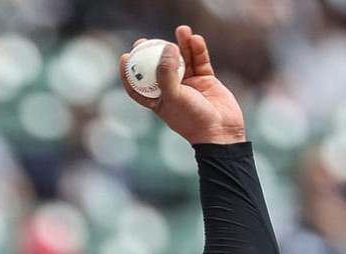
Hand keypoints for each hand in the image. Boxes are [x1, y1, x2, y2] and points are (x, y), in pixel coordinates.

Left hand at [119, 25, 245, 144]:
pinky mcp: (206, 80)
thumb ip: (166, 73)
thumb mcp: (173, 96)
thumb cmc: (192, 119)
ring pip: (182, 60)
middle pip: (159, 67)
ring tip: (181, 30)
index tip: (125, 56)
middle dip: (153, 52)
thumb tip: (167, 47)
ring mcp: (189, 84)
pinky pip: (200, 61)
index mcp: (157, 100)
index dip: (129, 71)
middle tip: (146, 40)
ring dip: (181, 44)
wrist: (220, 130)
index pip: (138, 85)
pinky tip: (195, 39)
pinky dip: (198, 50)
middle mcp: (171, 90)